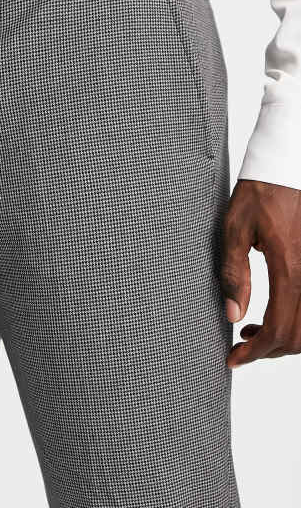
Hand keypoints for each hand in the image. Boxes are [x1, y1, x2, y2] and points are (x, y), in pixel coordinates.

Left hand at [221, 179, 300, 368]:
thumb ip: (233, 274)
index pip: (280, 329)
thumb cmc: (259, 193)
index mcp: (290, 268)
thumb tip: (232, 315)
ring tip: (252, 332)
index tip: (234, 359)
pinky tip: (272, 314)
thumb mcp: (234, 230)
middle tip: (240, 349)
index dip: (256, 352)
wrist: (286, 168)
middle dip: (269, 351)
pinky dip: (295, 320)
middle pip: (299, 336)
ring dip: (284, 338)